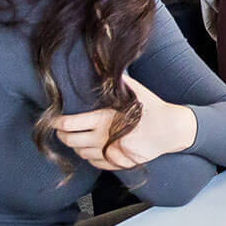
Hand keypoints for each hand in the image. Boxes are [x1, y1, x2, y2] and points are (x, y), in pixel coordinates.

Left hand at [52, 75, 196, 170]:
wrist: (171, 131)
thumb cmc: (153, 109)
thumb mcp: (136, 91)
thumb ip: (116, 80)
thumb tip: (98, 61)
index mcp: (105, 120)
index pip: (70, 124)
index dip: (58, 123)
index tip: (54, 119)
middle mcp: (104, 138)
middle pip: (70, 141)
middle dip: (62, 135)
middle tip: (61, 129)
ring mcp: (110, 153)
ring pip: (81, 153)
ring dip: (76, 145)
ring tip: (77, 137)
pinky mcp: (117, 163)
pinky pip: (94, 163)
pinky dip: (89, 156)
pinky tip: (92, 147)